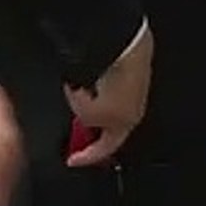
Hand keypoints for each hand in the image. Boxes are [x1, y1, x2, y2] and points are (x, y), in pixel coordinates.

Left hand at [63, 23, 153, 166]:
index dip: (87, 157)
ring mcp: (133, 86)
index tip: (72, 159)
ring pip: (108, 103)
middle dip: (89, 126)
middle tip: (71, 124)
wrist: (125, 46)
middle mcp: (134, 107)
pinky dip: (95, 85)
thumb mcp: (87, 112)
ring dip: (91, 102)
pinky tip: (85, 77)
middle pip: (108, 126)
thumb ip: (83, 120)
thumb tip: (82, 113)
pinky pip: (108, 83)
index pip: (105, 149)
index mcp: (127, 123)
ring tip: (75, 94)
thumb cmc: (114, 77)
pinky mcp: (129, 67)